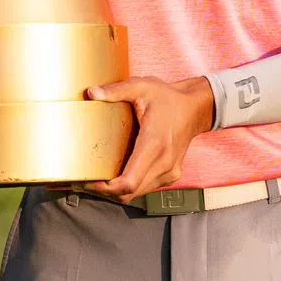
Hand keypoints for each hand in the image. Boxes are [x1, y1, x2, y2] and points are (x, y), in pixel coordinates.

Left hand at [83, 76, 213, 202]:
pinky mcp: (170, 175)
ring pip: (137, 193)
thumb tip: (92, 93)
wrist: (196, 108)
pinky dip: (130, 187)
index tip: (88, 181)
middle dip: (105, 190)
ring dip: (117, 191)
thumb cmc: (168, 98)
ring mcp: (169, 172)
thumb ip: (116, 90)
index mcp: (154, 143)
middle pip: (129, 192)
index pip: (129, 181)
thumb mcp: (141, 86)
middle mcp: (164, 163)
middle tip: (84, 180)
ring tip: (97, 178)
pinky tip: (117, 175)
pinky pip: (145, 188)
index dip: (106, 188)